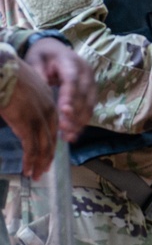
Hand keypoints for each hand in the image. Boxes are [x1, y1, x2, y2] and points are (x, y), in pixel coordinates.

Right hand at [1, 60, 57, 179]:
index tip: (48, 152)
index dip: (50, 140)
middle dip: (47, 156)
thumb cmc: (7, 76)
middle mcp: (48, 109)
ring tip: (36, 175)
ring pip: (43, 145)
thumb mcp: (21, 89)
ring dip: (39, 162)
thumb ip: (24, 104)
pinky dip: (30, 160)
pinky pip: (31, 147)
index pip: (53, 125)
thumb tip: (19, 114)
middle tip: (43, 170)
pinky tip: (27, 170)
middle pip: (51, 138)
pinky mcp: (26, 124)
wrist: (2, 69)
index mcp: (48, 100)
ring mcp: (38, 117)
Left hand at [24, 38, 93, 142]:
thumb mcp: (36, 60)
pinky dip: (83, 121)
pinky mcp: (92, 90)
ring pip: (90, 103)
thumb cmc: (44, 56)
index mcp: (71, 61)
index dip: (70, 96)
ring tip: (70, 137)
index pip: (73, 79)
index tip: (64, 111)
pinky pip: (90, 107)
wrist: (57, 49)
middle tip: (65, 130)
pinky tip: (74, 133)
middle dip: (75, 114)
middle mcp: (86, 72)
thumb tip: (41, 91)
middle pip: (84, 95)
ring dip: (81, 121)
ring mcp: (91, 81)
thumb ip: (39, 74)